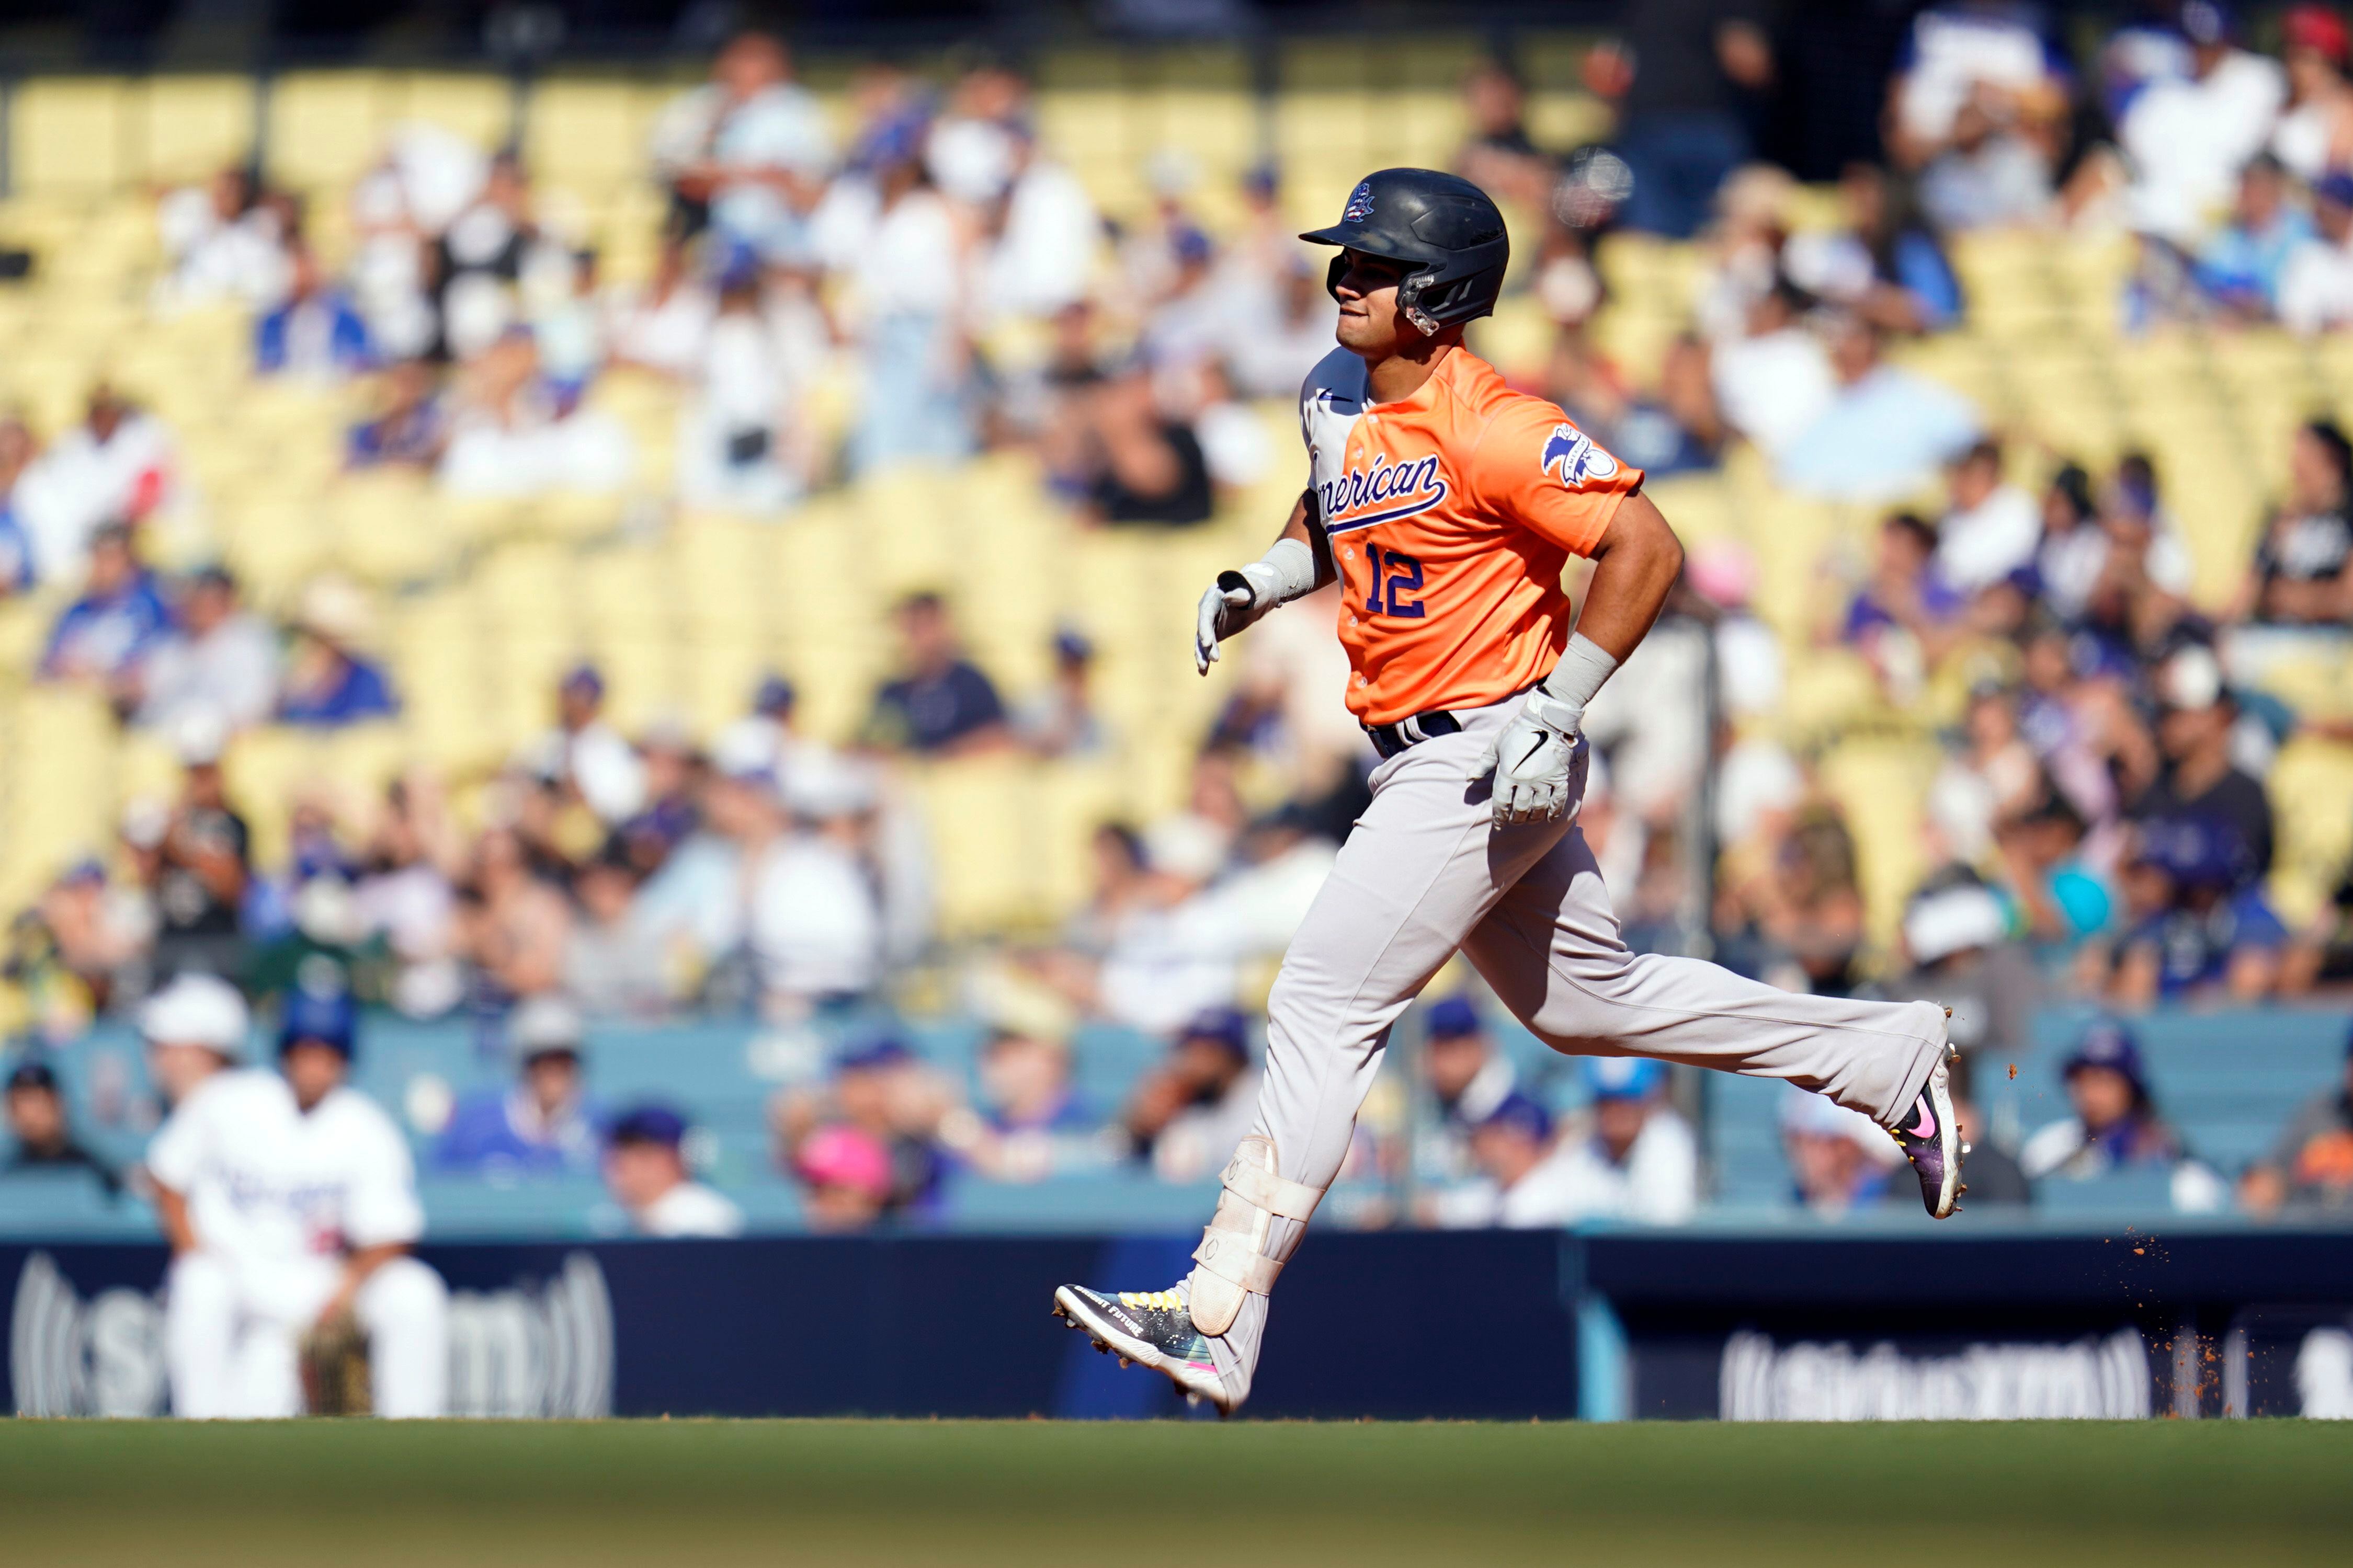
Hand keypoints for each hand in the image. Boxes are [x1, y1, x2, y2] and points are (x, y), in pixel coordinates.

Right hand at [1194, 569, 1257, 674]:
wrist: (1258, 597)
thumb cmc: (1257, 591)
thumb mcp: (1254, 592)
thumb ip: (1241, 595)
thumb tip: (1227, 597)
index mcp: (1214, 596)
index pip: (1206, 613)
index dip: (1205, 628)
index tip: (1207, 642)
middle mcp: (1207, 609)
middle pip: (1203, 628)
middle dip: (1206, 645)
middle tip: (1213, 659)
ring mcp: (1209, 622)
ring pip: (1202, 640)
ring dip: (1202, 655)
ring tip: (1203, 669)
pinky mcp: (1214, 632)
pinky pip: (1207, 647)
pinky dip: (1205, 659)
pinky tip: (1203, 673)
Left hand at [1469, 690, 1587, 825]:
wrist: (1546, 720)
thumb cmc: (1517, 731)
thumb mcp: (1496, 745)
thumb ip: (1483, 764)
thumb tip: (1469, 778)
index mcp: (1507, 773)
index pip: (1501, 803)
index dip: (1499, 816)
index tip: (1499, 824)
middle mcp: (1525, 780)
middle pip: (1520, 809)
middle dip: (1516, 819)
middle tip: (1514, 821)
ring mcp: (1543, 780)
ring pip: (1538, 808)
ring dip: (1533, 817)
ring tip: (1530, 820)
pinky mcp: (1559, 777)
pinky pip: (1558, 800)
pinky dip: (1554, 811)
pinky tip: (1550, 817)